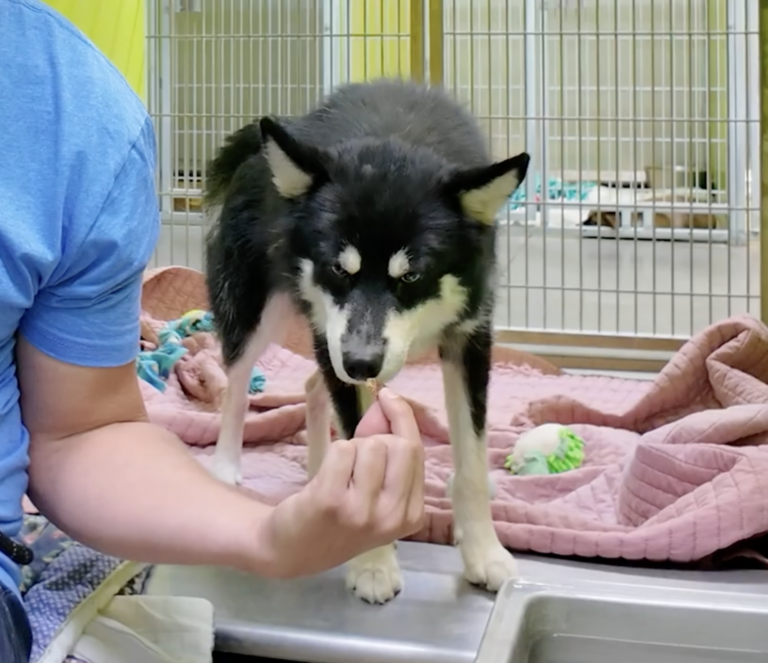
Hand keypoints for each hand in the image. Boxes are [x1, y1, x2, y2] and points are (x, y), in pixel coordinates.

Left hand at [257, 387, 424, 578]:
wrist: (292, 549)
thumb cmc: (340, 514)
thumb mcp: (377, 491)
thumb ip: (390, 447)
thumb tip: (388, 401)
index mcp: (411, 515)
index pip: (417, 451)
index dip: (402, 418)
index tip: (387, 397)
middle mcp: (391, 517)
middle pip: (399, 445)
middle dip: (376, 435)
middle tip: (357, 449)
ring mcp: (362, 512)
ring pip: (371, 446)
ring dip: (352, 447)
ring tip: (341, 472)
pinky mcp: (331, 501)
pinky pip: (343, 450)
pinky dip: (334, 453)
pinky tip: (326, 477)